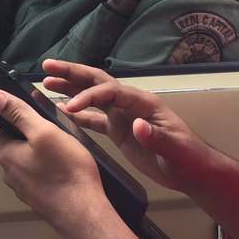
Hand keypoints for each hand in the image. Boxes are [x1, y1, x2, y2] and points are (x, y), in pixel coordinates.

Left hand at [0, 89, 105, 228]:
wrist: (84, 212)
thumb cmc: (67, 174)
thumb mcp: (44, 131)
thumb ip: (18, 113)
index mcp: (7, 156)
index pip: (6, 129)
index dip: (25, 121)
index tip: (42, 122)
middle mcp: (11, 175)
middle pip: (20, 146)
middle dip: (37, 139)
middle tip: (59, 139)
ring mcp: (26, 189)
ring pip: (33, 162)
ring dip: (47, 157)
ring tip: (67, 156)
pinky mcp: (40, 198)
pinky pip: (44, 178)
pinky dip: (54, 173)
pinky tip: (69, 172)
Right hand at [40, 59, 217, 192]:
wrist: (192, 170)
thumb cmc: (188, 157)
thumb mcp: (175, 149)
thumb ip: (156, 137)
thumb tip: (137, 125)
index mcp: (143, 103)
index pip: (111, 91)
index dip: (89, 96)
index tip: (70, 107)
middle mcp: (130, 104)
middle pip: (97, 82)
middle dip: (72, 73)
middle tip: (47, 67)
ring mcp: (123, 116)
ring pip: (92, 96)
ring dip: (70, 88)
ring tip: (46, 82)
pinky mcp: (119, 130)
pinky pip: (94, 118)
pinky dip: (78, 114)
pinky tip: (62, 110)